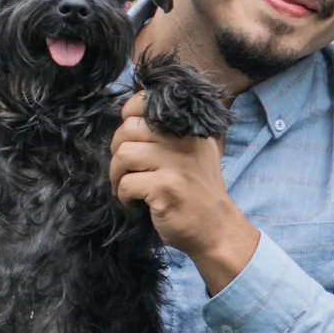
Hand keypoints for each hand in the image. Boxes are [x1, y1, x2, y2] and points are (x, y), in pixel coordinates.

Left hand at [112, 88, 257, 290]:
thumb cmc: (198, 194)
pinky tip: (136, 202)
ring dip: (116, 175)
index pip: (146, 102)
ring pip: (123, 154)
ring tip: (127, 187)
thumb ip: (170, 135)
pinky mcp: (166, 188)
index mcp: (189, 129)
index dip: (128, 115)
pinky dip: (123, 196)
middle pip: (128, 129)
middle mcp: (185, 141)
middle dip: (117, 151)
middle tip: (126, 170)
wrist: (217, 230)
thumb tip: (129, 119)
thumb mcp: (194, 154)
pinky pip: (126, 183)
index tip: (129, 137)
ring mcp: (176, 164)